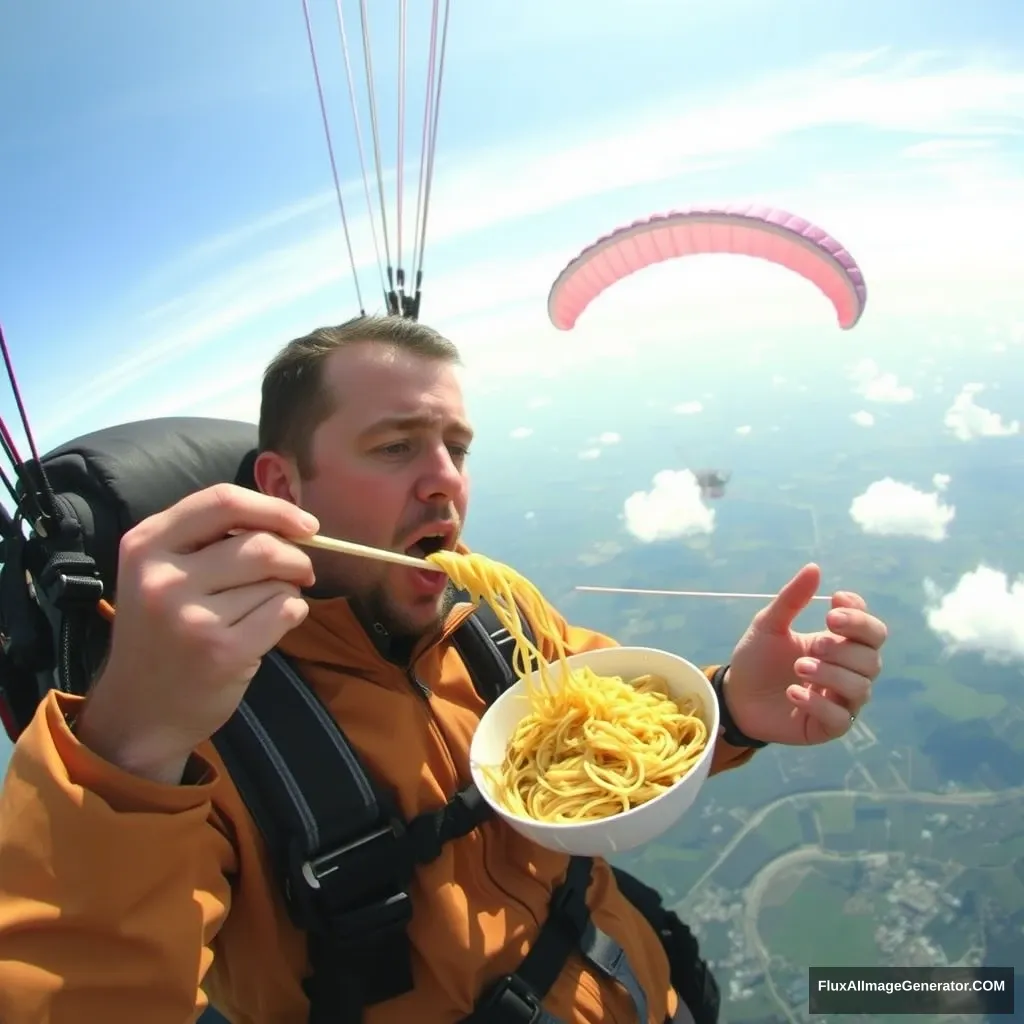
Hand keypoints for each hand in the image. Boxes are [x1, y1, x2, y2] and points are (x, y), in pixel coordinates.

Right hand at [76, 483, 318, 782]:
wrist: (137, 714)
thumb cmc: (162, 634)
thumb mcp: (163, 573)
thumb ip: (211, 539)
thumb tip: (291, 521)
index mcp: (146, 544)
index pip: (223, 501)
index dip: (274, 508)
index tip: (306, 524)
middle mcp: (163, 577)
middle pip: (261, 544)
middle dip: (295, 557)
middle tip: (300, 573)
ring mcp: (190, 617)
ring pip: (277, 581)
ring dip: (289, 591)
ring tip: (266, 609)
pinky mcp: (221, 651)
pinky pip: (285, 612)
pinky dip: (293, 614)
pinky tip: (270, 628)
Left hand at [722, 563, 885, 745]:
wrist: (735, 696)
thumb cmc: (757, 658)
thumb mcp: (769, 625)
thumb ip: (792, 599)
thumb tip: (814, 567)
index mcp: (839, 644)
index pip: (872, 631)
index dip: (860, 617)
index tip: (834, 602)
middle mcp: (847, 672)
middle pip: (872, 659)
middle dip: (845, 649)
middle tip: (814, 644)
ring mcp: (840, 701)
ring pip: (861, 688)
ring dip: (831, 674)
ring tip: (798, 667)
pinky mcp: (828, 726)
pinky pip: (840, 717)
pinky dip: (818, 703)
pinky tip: (792, 692)